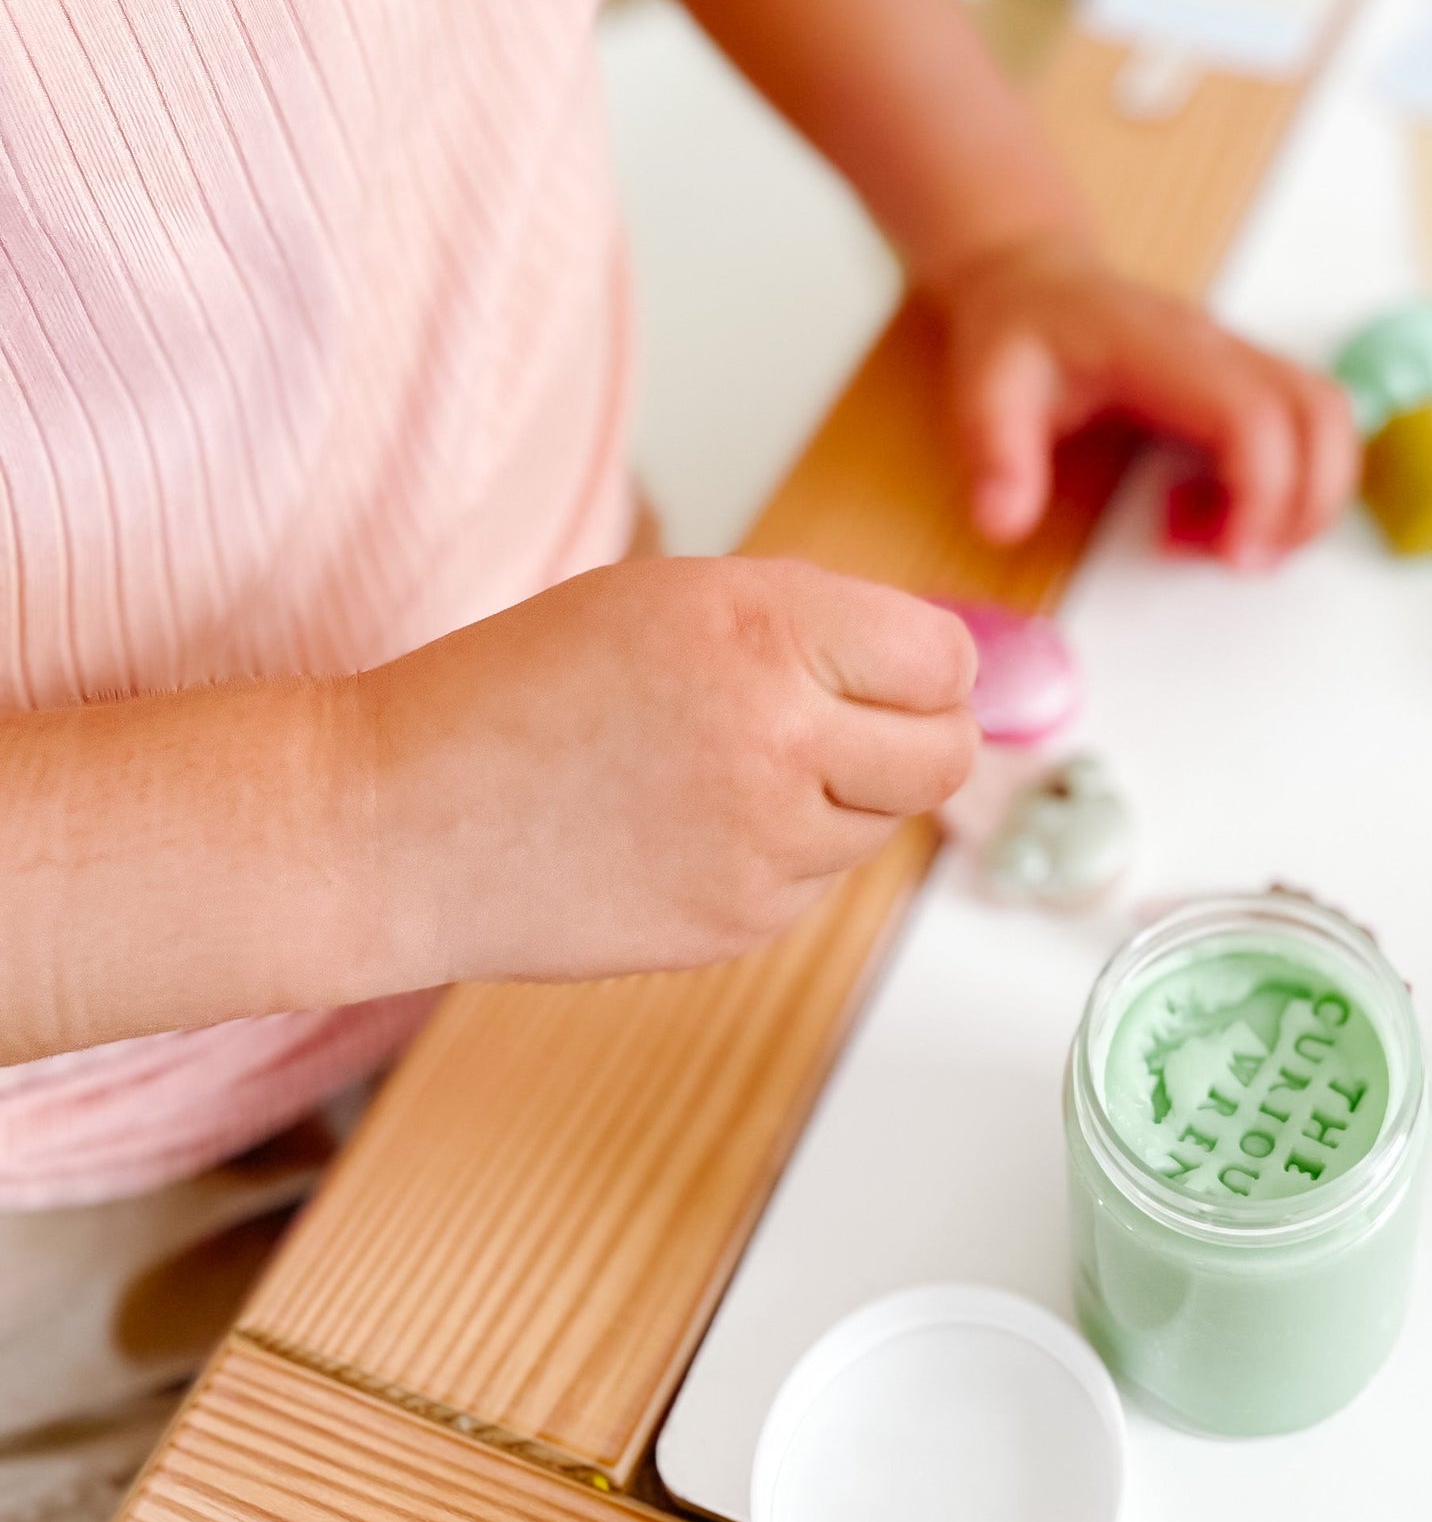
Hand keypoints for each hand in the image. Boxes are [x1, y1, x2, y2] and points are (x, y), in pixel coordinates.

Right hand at [352, 556, 978, 989]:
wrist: (396, 819)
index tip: (893, 666)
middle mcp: (778, 734)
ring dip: (841, 796)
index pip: (945, 658)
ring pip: (883, 822)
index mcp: (765, 627)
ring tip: (730, 766)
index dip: (926, 662)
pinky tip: (690, 824)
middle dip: (916, 734)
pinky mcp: (737, 924)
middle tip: (847, 721)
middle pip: (945, 753)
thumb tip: (942, 668)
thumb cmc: (518, 689)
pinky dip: (782, 853)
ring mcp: (762, 844)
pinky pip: (816, 881)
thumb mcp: (676, 597)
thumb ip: (811, 622)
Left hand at [935, 235, 1357, 569]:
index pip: (1253, 413)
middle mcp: (1218, 345)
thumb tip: (1003, 522)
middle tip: (1244, 560)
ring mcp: (1241, 357)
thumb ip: (997, 454)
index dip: (1265, 490)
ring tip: (1223, 538)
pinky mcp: (1246, 378)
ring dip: (1308, 495)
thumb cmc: (1018, 333)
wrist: (1034, 279)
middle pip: (1322, 413)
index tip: (1234, 557)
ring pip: (1329, 418)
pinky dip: (1289, 484)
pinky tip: (1212, 512)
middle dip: (1309, 502)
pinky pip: (1306, 427)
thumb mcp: (985, 389)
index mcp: (1161, 347)